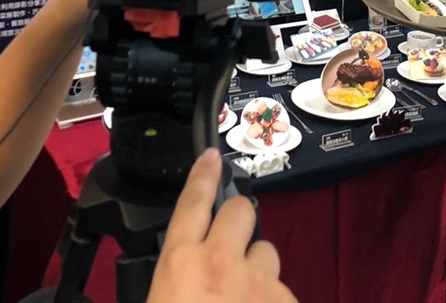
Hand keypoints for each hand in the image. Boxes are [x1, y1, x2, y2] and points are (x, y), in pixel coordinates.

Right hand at [147, 149, 295, 302]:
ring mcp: (256, 279)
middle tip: (232, 246)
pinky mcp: (285, 297)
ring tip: (245, 295)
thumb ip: (177, 273)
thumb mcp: (160, 297)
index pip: (193, 201)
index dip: (204, 175)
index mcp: (180, 262)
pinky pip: (281, 287)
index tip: (212, 157)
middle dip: (238, 221)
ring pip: (266, 250)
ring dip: (257, 267)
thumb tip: (187, 267)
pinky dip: (272, 298)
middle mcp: (219, 261)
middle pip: (240, 209)